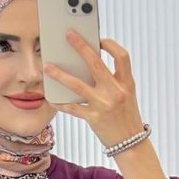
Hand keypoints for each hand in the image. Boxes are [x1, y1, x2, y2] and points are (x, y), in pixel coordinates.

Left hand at [42, 30, 145, 147]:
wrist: (131, 144)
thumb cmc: (126, 117)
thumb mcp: (127, 95)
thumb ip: (112, 80)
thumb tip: (88, 64)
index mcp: (127, 83)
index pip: (122, 56)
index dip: (111, 45)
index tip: (99, 39)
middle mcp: (116, 91)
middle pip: (95, 63)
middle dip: (80, 46)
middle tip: (68, 34)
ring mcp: (103, 105)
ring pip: (77, 84)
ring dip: (60, 74)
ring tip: (47, 67)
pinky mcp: (93, 118)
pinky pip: (72, 107)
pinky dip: (60, 103)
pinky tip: (51, 98)